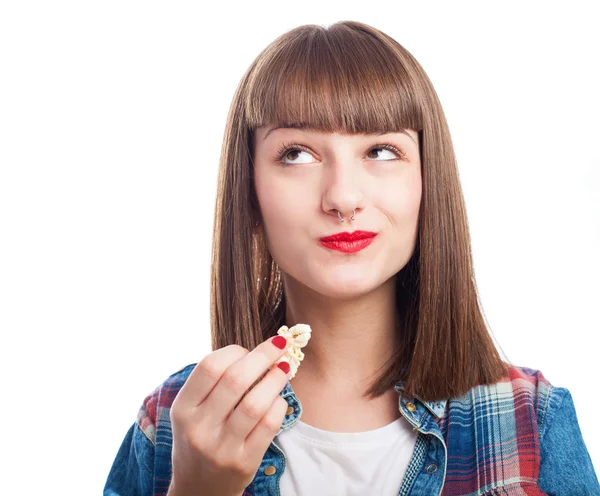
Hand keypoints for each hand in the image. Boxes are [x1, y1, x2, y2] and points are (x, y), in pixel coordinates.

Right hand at [167, 335, 291, 495]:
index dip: (235, 351)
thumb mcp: (192, 411)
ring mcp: (221, 447)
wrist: (198, 489)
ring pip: (255, 402)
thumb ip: (214, 383)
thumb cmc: (200, 438)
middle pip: (235, 379)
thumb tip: (256, 351)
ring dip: (276, 378)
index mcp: (183, 408)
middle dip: (263, 355)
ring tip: (285, 367)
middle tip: (279, 345)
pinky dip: (279, 404)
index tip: (248, 349)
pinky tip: (280, 398)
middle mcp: (199, 428)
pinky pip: (269, 425)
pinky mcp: (244, 462)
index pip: (209, 366)